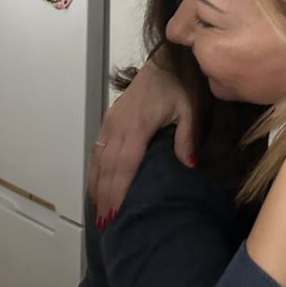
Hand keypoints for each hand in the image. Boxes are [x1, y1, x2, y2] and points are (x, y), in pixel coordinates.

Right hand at [87, 50, 195, 225]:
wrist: (165, 62)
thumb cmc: (180, 86)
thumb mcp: (190, 108)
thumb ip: (187, 136)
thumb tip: (189, 165)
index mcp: (137, 126)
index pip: (124, 165)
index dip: (117, 191)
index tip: (113, 214)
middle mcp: (117, 125)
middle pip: (107, 167)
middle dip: (104, 196)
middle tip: (103, 224)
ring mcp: (110, 122)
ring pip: (98, 159)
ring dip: (96, 186)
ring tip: (97, 213)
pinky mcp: (109, 119)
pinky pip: (97, 149)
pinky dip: (95, 170)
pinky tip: (96, 186)